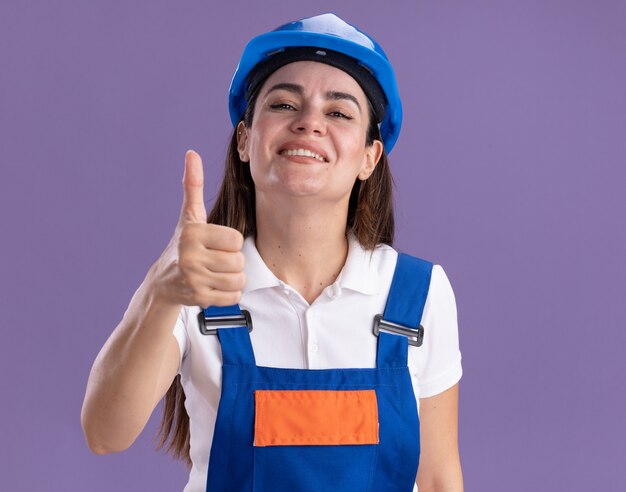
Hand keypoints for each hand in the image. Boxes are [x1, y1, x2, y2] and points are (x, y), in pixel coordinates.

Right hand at [152, 150, 245, 307]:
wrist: (163, 282)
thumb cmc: (183, 245)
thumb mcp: (189, 217)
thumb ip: (193, 186)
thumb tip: (192, 153)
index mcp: (192, 233)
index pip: (236, 239)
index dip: (230, 243)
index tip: (215, 244)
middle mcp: (190, 256)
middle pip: (239, 261)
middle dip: (233, 263)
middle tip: (216, 261)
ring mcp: (193, 279)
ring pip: (238, 280)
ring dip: (232, 279)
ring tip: (215, 274)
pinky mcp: (198, 298)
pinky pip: (233, 297)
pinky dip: (228, 295)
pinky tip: (213, 287)